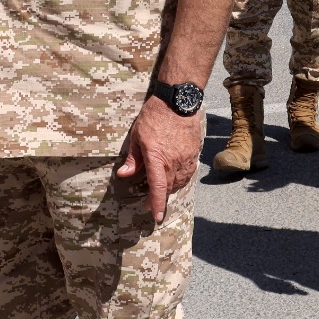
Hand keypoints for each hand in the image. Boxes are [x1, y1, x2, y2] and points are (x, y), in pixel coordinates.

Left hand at [115, 94, 203, 223]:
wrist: (178, 101)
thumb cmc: (154, 116)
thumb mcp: (137, 135)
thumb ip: (133, 158)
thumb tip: (123, 175)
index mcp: (157, 157)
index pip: (158, 186)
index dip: (157, 203)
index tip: (157, 217)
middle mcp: (173, 161)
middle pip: (168, 187)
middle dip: (160, 198)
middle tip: (150, 203)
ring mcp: (186, 158)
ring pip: (179, 182)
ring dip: (170, 189)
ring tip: (161, 189)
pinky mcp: (194, 154)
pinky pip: (188, 173)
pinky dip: (181, 179)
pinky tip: (174, 178)